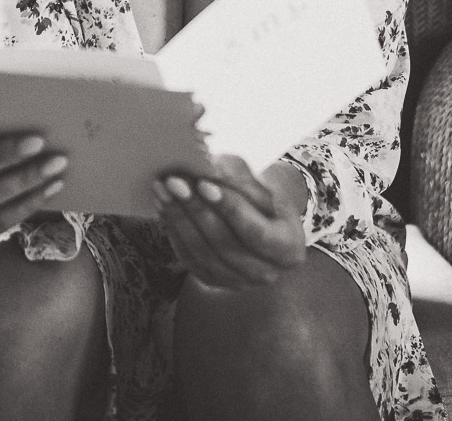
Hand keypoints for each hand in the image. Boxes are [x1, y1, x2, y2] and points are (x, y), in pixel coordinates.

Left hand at [152, 155, 306, 288]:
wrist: (259, 219)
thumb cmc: (264, 194)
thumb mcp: (262, 182)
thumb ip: (240, 180)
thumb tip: (211, 168)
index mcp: (289, 249)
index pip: (255, 232)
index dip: (229, 209)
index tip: (204, 183)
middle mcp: (266, 274)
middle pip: (225, 244)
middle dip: (196, 210)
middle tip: (174, 182)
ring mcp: (238, 282)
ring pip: (202, 253)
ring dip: (178, 219)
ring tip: (163, 190)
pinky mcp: (213, 281)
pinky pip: (189, 258)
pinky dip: (174, 230)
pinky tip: (163, 206)